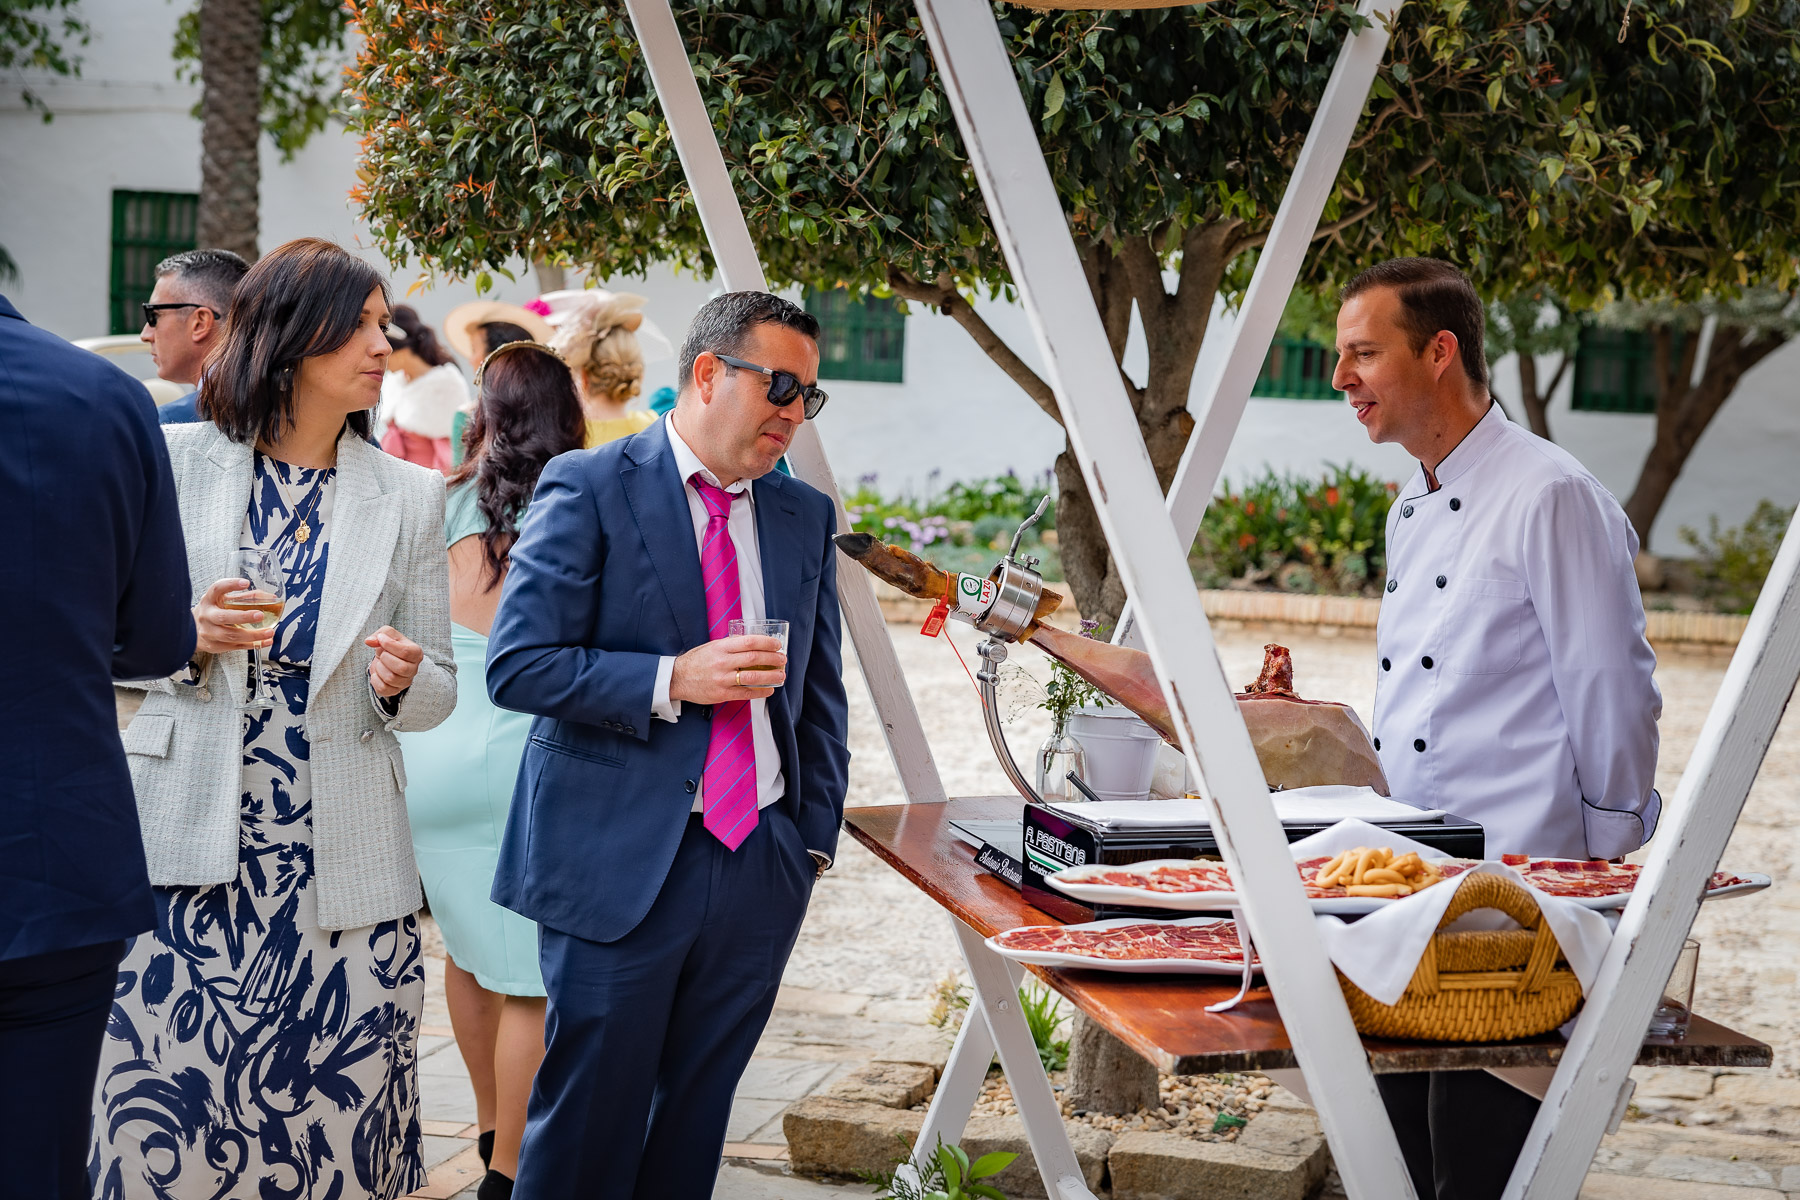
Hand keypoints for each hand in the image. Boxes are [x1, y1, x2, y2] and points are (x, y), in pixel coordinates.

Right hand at [193, 577, 274, 654]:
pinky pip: (236, 646)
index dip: (231, 585)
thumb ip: (245, 597)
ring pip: (231, 635)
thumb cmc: (212, 612)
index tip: (246, 583)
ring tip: (269, 632)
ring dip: (253, 635)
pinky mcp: (215, 646)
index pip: (217, 589)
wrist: (192, 631)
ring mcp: (209, 633)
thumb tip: (271, 597)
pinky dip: (253, 645)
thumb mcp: (223, 601)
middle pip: (223, 617)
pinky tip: (265, 641)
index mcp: (209, 600)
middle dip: (243, 617)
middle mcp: (207, 616)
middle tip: (260, 615)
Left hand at [364, 626, 423, 697]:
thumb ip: (380, 634)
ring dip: (380, 668)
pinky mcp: (395, 690)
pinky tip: (377, 673)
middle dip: (385, 659)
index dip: (389, 645)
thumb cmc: (390, 646)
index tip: (381, 639)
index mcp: (416, 653)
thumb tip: (369, 641)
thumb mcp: (388, 634)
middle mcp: (414, 669)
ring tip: (380, 663)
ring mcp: (405, 681)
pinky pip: (383, 689)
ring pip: (391, 678)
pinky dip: (375, 680)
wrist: (387, 659)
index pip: (405, 652)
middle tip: (382, 654)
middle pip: (401, 668)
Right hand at [669, 635, 785, 704]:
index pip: (749, 642)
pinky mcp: (722, 694)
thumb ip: (730, 644)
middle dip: (773, 658)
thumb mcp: (712, 646)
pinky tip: (769, 689)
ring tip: (781, 675)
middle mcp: (722, 662)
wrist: (677, 679)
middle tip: (783, 659)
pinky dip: (760, 691)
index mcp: (721, 647)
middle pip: (754, 658)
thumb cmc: (696, 661)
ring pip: (753, 677)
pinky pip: (746, 693)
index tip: (777, 644)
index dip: (766, 642)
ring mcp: (722, 679)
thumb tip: (752, 642)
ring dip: (771, 676)